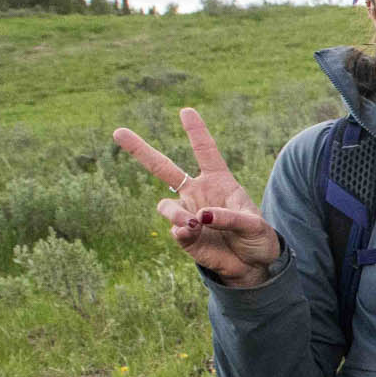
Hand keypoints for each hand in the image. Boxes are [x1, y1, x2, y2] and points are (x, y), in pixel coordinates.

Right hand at [114, 109, 281, 285]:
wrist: (253, 266)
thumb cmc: (257, 238)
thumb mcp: (254, 224)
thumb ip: (230, 217)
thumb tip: (200, 216)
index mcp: (219, 181)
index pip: (205, 151)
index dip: (196, 132)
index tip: (185, 110)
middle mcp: (198, 193)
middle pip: (163, 168)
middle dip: (140, 150)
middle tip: (117, 132)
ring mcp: (188, 213)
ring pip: (165, 205)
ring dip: (176, 213)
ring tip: (194, 223)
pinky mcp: (184, 236)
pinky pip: (175, 229)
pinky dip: (183, 230)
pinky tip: (195, 233)